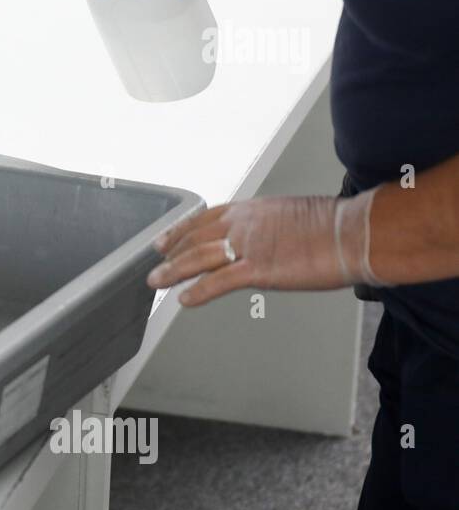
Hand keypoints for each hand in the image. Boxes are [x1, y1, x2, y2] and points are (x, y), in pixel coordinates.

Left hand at [147, 192, 379, 306]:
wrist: (355, 233)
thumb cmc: (336, 226)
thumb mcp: (294, 215)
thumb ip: (271, 226)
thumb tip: (267, 236)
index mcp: (253, 210)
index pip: (206, 218)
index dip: (182, 230)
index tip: (167, 239)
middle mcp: (243, 224)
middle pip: (196, 238)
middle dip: (172, 252)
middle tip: (155, 263)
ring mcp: (248, 246)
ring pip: (198, 258)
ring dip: (174, 271)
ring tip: (157, 282)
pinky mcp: (257, 269)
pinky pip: (218, 282)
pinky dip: (198, 291)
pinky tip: (185, 299)